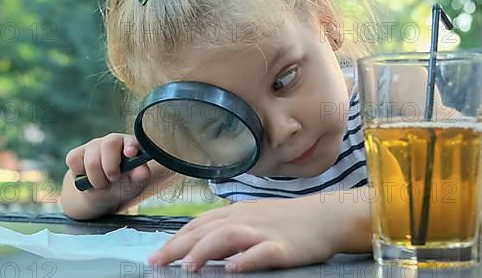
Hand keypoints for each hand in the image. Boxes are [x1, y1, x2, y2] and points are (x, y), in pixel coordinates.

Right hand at [65, 133, 149, 200]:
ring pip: (91, 160)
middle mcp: (112, 141)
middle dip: (110, 167)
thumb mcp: (135, 184)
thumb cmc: (123, 185)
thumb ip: (140, 177)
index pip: (131, 140)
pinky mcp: (76, 153)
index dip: (130, 146)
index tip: (130, 154)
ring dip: (97, 179)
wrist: (101, 194)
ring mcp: (93, 146)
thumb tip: (142, 172)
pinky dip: (81, 175)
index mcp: (130, 145)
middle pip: (109, 144)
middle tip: (113, 179)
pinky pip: (74, 161)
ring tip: (103, 184)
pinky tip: (88, 177)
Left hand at [148, 196, 340, 272]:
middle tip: (157, 262)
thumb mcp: (252, 218)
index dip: (175, 239)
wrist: (324, 216)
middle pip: (206, 230)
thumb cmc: (286, 220)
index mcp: (236, 212)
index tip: (156, 255)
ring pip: (228, 236)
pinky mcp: (283, 246)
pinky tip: (233, 268)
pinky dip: (247, 259)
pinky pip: (263, 252)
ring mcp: (264, 231)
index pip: (198, 224)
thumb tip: (199, 244)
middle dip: (178, 246)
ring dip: (205, 250)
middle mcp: (245, 218)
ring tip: (188, 266)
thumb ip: (227, 229)